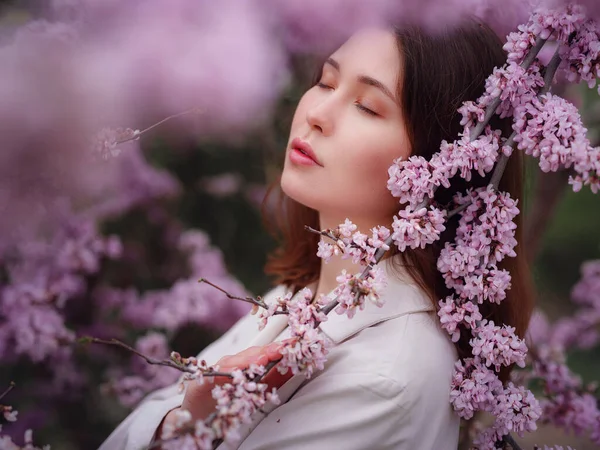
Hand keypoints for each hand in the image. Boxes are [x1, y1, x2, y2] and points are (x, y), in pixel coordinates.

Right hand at [161, 341, 292, 434]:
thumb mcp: (255, 391)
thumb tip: (294, 368)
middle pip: (251, 354)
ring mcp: (217, 371)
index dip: (280, 349)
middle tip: (283, 349)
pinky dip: (224, 373)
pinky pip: (214, 376)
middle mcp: (232, 364)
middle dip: (268, 350)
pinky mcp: (201, 381)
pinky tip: (234, 372)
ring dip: (249, 359)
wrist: (198, 415)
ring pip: (233, 362)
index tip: (295, 346)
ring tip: (263, 359)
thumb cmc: (228, 400)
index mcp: (246, 364)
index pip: (265, 353)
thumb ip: (273, 380)